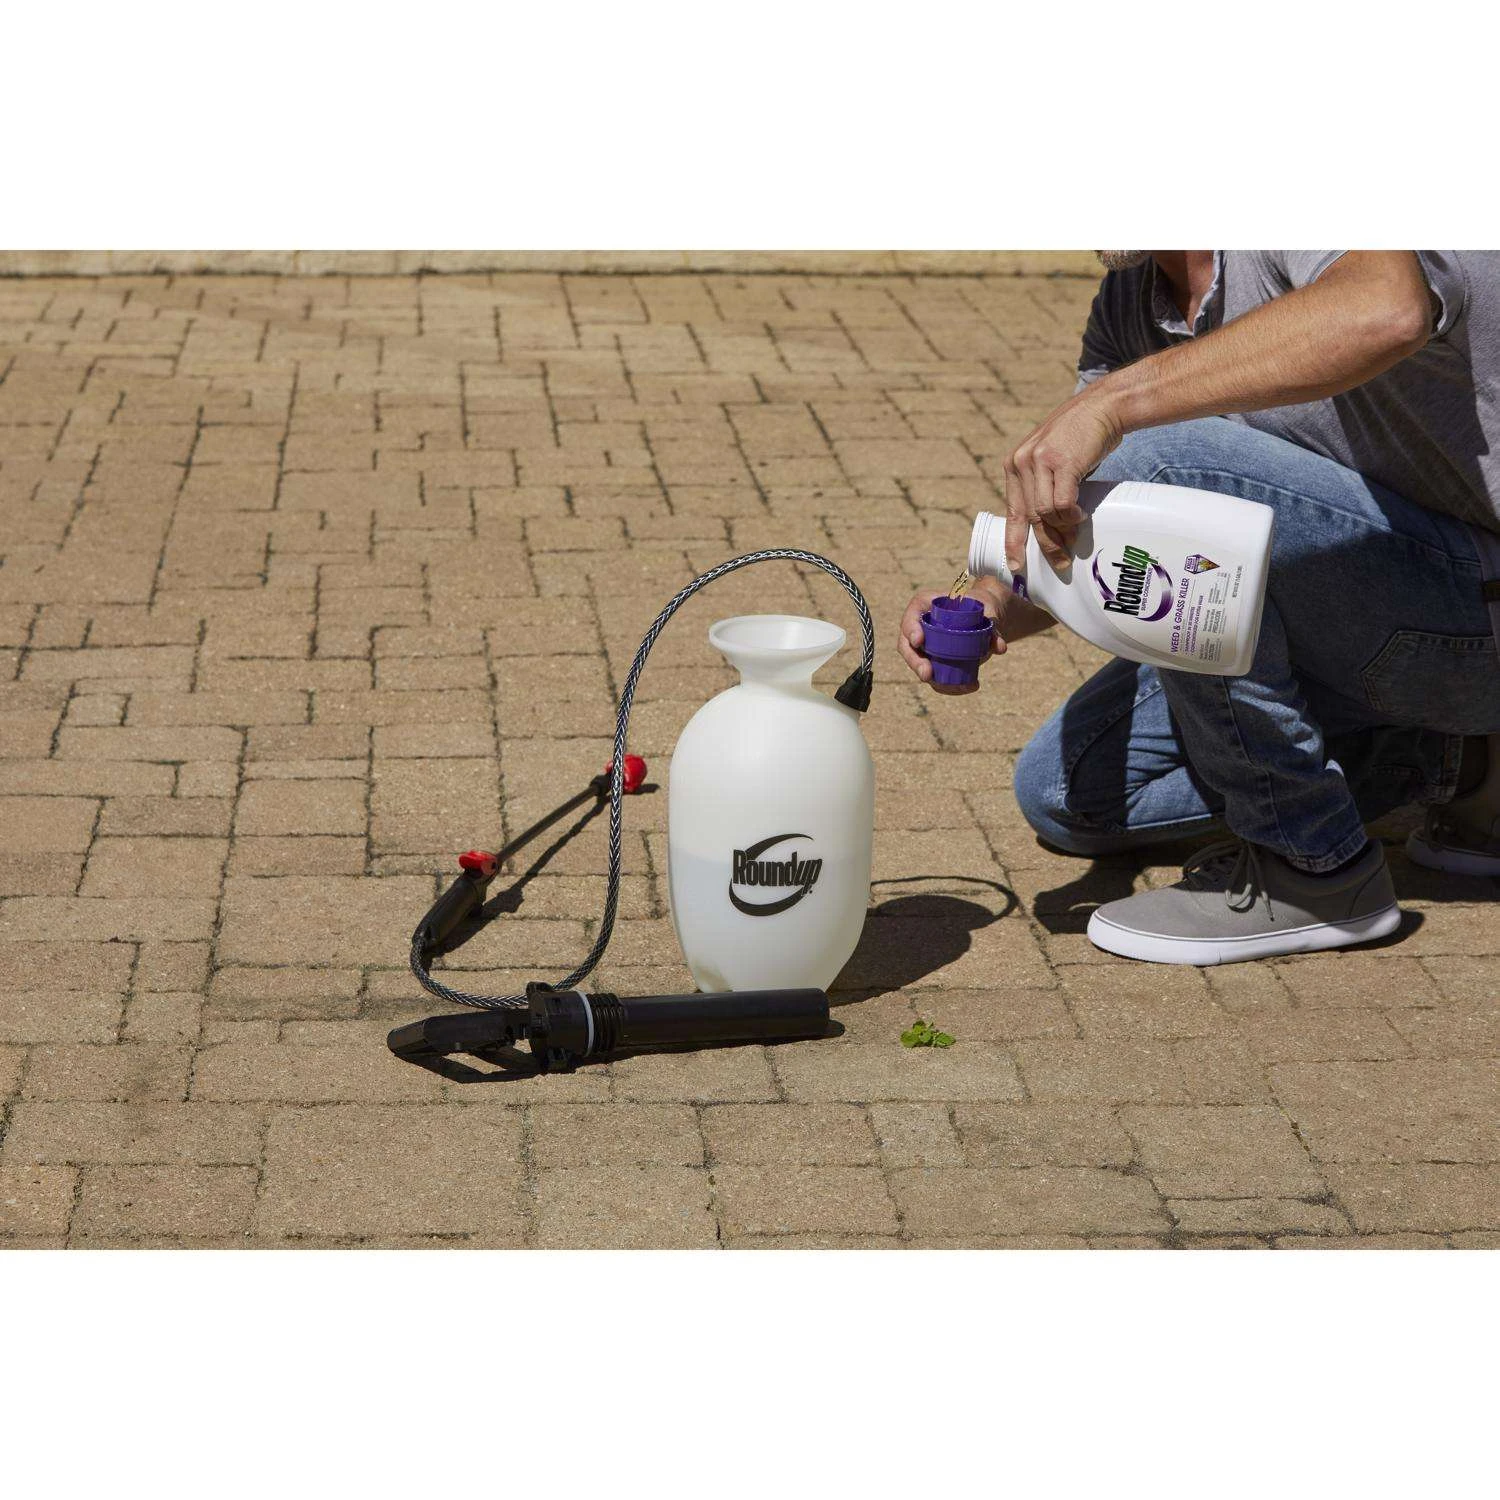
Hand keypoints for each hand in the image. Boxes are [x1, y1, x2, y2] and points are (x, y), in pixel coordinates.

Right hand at [897, 580, 1007, 695]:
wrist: (983, 615)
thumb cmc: (980, 606)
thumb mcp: (986, 611)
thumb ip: (993, 627)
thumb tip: (1000, 648)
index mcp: (925, 605)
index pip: (910, 617)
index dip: (911, 629)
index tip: (919, 641)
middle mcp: (919, 627)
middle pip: (907, 647)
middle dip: (915, 663)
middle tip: (927, 674)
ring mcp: (925, 646)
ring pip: (920, 665)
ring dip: (934, 680)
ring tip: (957, 687)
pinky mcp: (935, 661)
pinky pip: (935, 676)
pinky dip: (949, 686)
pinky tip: (967, 687)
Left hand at [1003, 387, 1123, 575]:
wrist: (1102, 407)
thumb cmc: (1080, 438)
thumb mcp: (1050, 459)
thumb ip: (1041, 485)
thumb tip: (1046, 525)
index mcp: (1014, 464)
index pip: (1012, 511)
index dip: (1013, 541)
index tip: (1016, 564)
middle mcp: (1021, 463)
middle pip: (1030, 517)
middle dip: (1046, 543)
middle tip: (1061, 560)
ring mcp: (1039, 462)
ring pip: (1045, 513)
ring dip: (1063, 528)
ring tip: (1076, 532)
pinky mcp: (1061, 462)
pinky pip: (1062, 503)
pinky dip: (1072, 514)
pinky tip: (1081, 514)